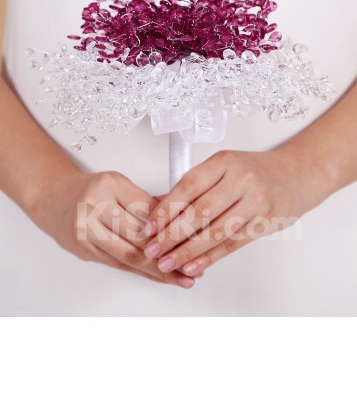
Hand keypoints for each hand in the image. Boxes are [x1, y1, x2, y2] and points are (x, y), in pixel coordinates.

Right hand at [29, 170, 195, 287]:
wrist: (54, 198)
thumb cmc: (90, 190)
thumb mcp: (119, 184)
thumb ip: (146, 200)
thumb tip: (181, 215)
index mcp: (109, 186)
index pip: (148, 210)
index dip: (173, 227)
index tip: (195, 238)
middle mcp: (95, 208)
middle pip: (140, 236)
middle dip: (171, 253)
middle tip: (194, 265)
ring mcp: (87, 232)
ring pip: (130, 256)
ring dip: (159, 270)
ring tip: (183, 278)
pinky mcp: (85, 251)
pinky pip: (119, 265)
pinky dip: (142, 272)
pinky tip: (160, 276)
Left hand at [144, 148, 329, 275]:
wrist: (299, 174)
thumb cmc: (256, 171)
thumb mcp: (226, 166)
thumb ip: (196, 185)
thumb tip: (159, 207)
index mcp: (224, 161)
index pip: (188, 186)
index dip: (165, 209)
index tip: (149, 227)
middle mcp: (240, 179)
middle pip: (199, 212)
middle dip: (171, 235)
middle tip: (152, 250)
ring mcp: (256, 201)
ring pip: (215, 231)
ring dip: (187, 251)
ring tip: (167, 263)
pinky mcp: (265, 222)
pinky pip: (232, 243)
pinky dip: (210, 257)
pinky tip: (193, 266)